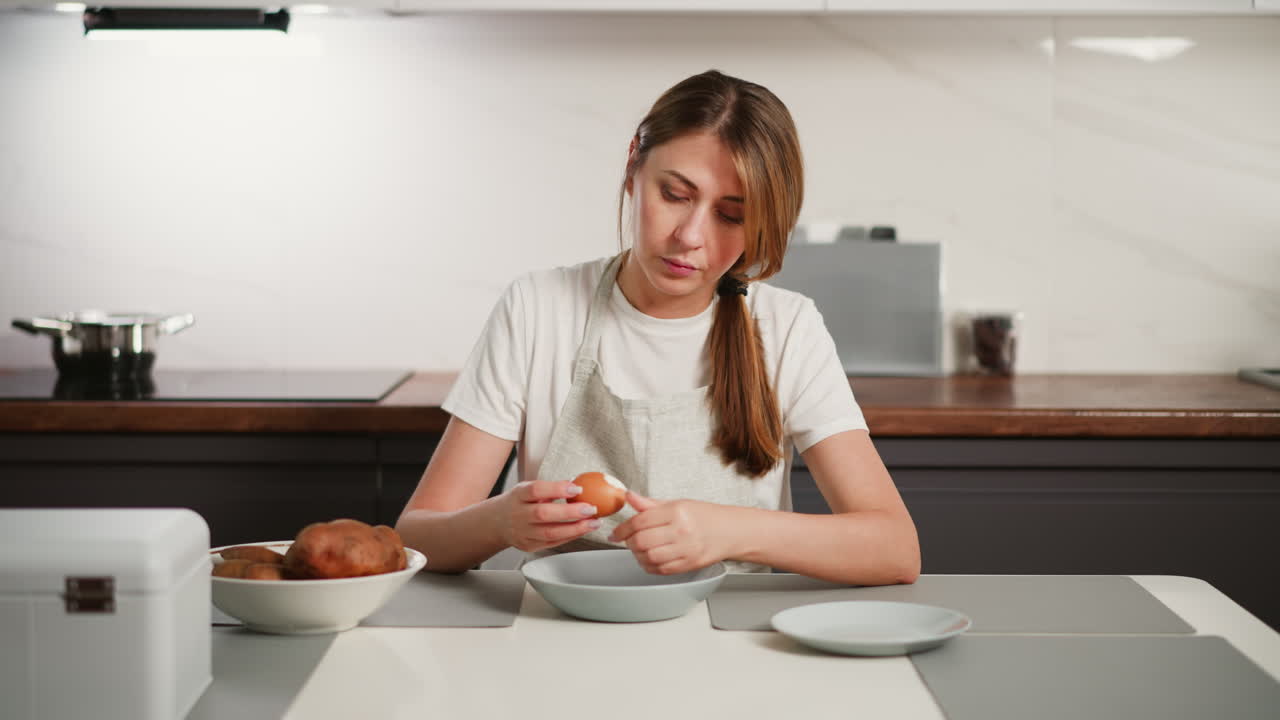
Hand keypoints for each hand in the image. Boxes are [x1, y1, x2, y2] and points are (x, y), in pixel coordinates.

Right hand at [495, 481, 601, 552]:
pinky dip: (570, 536)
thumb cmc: (518, 503)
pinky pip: (552, 542)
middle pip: (543, 514)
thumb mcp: (528, 489)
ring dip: (576, 528)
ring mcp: (523, 533)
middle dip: (571, 512)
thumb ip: (550, 488)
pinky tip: (583, 530)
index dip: (557, 489)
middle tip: (591, 508)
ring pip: (550, 533)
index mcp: (519, 495)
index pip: (536, 490)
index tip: (577, 488)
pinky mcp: (529, 546)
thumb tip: (577, 483)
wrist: (497, 523)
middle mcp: (519, 515)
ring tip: (594, 522)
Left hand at [608, 491, 736, 574]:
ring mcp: (686, 550)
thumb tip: (628, 496)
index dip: (622, 528)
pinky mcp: (689, 565)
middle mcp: (681, 531)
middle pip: (642, 541)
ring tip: (640, 549)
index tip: (615, 533)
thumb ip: (650, 504)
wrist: (730, 531)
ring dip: (638, 555)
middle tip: (628, 540)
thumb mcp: (677, 504)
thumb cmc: (704, 516)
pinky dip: (649, 566)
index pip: (640, 521)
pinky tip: (650, 558)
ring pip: (649, 558)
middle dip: (629, 542)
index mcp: (677, 512)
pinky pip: (661, 570)